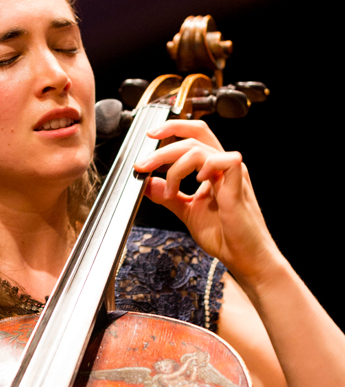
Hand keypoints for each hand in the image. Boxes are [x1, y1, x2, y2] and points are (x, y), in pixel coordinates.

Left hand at [133, 119, 280, 285]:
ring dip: (175, 168)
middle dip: (161, 149)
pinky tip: (197, 183)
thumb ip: (168, 196)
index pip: (194, 135)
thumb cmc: (224, 236)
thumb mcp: (187, 211)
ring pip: (199, 149)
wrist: (244, 257)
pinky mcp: (238, 185)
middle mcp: (223, 166)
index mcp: (213, 169)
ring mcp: (232, 174)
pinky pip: (224, 160)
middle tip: (142, 165)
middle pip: (193, 136)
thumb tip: (148, 183)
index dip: (172, 129)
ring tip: (170, 192)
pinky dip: (204, 167)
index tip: (149, 136)